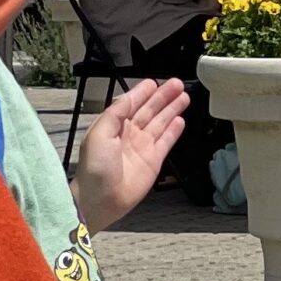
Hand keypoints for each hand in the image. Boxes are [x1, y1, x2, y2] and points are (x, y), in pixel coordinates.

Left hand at [73, 77, 188, 234]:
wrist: (101, 199)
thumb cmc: (95, 166)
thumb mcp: (99, 133)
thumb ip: (115, 113)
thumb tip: (131, 97)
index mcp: (113, 125)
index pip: (131, 103)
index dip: (142, 92)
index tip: (154, 82)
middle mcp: (129, 134)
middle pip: (149, 110)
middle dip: (163, 97)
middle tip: (178, 84)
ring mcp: (143, 147)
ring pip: (161, 123)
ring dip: (172, 109)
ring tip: (184, 97)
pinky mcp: (154, 161)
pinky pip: (166, 141)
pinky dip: (174, 131)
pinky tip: (181, 120)